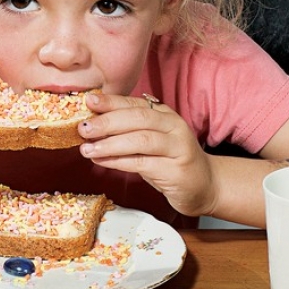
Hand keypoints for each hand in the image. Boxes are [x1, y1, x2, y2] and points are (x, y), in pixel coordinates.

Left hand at [78, 92, 217, 217]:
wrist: (205, 186)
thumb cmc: (171, 163)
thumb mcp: (151, 141)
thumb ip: (127, 131)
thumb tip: (92, 126)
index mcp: (166, 115)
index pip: (135, 103)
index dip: (111, 102)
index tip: (88, 102)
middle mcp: (174, 127)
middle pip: (138, 118)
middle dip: (107, 122)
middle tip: (83, 128)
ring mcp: (178, 148)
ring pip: (140, 140)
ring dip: (110, 144)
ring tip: (87, 149)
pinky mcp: (176, 170)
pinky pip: (142, 163)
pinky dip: (118, 162)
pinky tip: (102, 162)